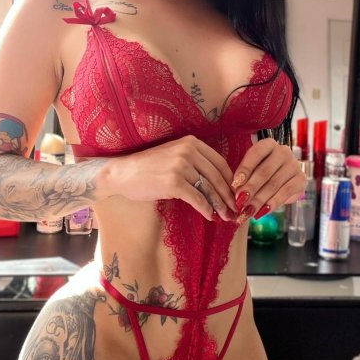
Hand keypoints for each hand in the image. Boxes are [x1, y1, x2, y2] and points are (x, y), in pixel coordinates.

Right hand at [102, 135, 236, 221]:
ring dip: (219, 205)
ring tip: (225, 216)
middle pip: (217, 177)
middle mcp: (188, 150)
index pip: (220, 163)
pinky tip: (210, 216)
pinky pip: (197, 198)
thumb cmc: (149, 168)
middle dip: (228, 196)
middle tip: (235, 209)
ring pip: (209, 189)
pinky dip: (205, 209)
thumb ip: (196, 163)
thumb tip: (219, 183)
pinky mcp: (174, 182)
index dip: (231, 181)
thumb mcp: (175, 156)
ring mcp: (181, 165)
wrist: (122, 173)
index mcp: (192, 142)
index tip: (236, 194)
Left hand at [231, 138, 305, 223]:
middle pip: (264, 171)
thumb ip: (244, 177)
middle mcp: (283, 151)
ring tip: (248, 211)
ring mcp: (294, 165)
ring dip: (259, 199)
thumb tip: (236, 190)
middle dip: (250, 188)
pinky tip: (262, 212)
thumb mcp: (251, 170)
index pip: (256, 153)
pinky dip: (272, 203)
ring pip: (274, 184)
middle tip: (239, 202)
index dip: (245, 169)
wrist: (282, 180)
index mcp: (268, 144)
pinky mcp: (301, 179)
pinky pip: (285, 192)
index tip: (235, 184)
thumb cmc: (261, 172)